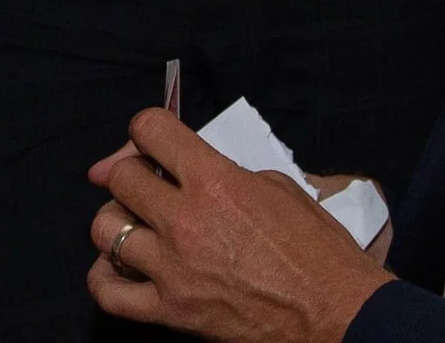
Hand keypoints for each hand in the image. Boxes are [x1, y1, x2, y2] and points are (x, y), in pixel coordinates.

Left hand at [85, 109, 390, 342]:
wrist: (338, 315)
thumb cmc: (320, 253)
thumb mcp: (280, 189)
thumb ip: (228, 173)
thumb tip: (188, 169)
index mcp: (217, 181)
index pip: (151, 130)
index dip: (147, 129)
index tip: (152, 140)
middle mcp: (186, 220)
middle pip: (121, 178)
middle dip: (130, 174)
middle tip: (147, 185)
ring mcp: (173, 268)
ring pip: (105, 230)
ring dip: (116, 223)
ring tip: (137, 227)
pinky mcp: (171, 311)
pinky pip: (109, 292)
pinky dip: (105, 278)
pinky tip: (119, 269)